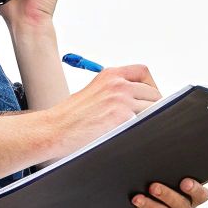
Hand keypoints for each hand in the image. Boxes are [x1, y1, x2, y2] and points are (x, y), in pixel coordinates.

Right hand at [40, 64, 159, 157]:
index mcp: (110, 75)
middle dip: (153, 107)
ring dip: (149, 119)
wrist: (54, 129)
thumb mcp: (93, 93)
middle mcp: (117, 84)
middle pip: (153, 92)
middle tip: (145, 120)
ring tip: (138, 129)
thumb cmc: (70, 117)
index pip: (143, 72)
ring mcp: (121, 99)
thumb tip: (138, 102)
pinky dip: (143, 130)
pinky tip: (133, 135)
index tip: (150, 99)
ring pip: (154, 108)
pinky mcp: (122, 117)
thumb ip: (114, 92)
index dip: (151, 87)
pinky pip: (146, 122)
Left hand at [119, 178, 207, 207]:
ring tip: (138, 199)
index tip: (184, 182)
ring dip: (152, 206)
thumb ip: (156, 176)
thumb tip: (152, 166)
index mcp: (186, 196)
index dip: (196, 189)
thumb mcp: (147, 183)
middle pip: (184, 204)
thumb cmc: (139, 195)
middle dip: (167, 195)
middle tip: (153, 187)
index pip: (201, 194)